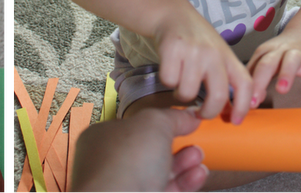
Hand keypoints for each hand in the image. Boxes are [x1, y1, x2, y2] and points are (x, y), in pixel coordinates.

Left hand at [71, 107, 205, 192]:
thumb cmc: (124, 164)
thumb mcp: (154, 123)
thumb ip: (173, 116)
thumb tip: (188, 116)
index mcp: (102, 137)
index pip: (135, 125)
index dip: (161, 122)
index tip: (184, 121)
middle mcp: (110, 163)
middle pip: (151, 151)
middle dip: (178, 146)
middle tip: (194, 142)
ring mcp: (123, 186)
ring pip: (160, 173)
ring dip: (184, 164)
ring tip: (198, 158)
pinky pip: (165, 190)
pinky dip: (183, 183)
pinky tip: (197, 175)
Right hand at [155, 9, 253, 123]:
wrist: (174, 14)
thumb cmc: (197, 41)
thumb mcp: (218, 54)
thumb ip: (224, 78)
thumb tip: (228, 111)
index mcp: (229, 57)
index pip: (245, 85)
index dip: (243, 106)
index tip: (236, 121)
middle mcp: (214, 55)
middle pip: (218, 96)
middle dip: (208, 113)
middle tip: (200, 113)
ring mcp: (194, 52)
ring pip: (188, 93)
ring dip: (182, 95)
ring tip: (182, 82)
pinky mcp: (173, 50)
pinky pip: (169, 81)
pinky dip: (167, 81)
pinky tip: (171, 69)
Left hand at [247, 33, 300, 105]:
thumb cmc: (283, 53)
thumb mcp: (267, 58)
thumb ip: (257, 78)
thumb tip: (254, 100)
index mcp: (266, 51)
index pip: (255, 66)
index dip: (250, 84)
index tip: (247, 103)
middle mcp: (281, 51)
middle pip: (268, 62)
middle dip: (260, 80)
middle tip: (255, 99)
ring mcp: (299, 55)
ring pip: (292, 61)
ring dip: (286, 74)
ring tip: (282, 90)